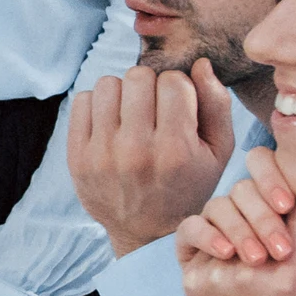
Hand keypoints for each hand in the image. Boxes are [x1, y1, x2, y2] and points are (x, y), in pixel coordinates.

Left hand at [72, 57, 238, 256]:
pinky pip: (82, 100)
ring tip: (133, 115)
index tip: (179, 107)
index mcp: (176, 150)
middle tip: (155, 109)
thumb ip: (216, 104)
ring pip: (109, 83)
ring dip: (123, 93)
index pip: (173, 81)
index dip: (179, 88)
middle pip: (138, 76)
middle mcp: (136, 152)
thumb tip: (200, 62)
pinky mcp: (77, 157)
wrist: (147, 233)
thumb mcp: (218, 152)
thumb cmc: (189, 185)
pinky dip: (99, 105)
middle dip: (151, 86)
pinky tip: (113, 124)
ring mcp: (102, 155)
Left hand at [176, 176, 295, 295]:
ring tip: (253, 228)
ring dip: (238, 209)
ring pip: (222, 206)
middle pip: (256, 196)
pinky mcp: (194, 278)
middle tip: (279, 204)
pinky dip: (207, 226)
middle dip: (268, 194)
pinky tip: (224, 240)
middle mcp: (257, 271)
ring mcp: (220, 274)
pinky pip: (193, 229)